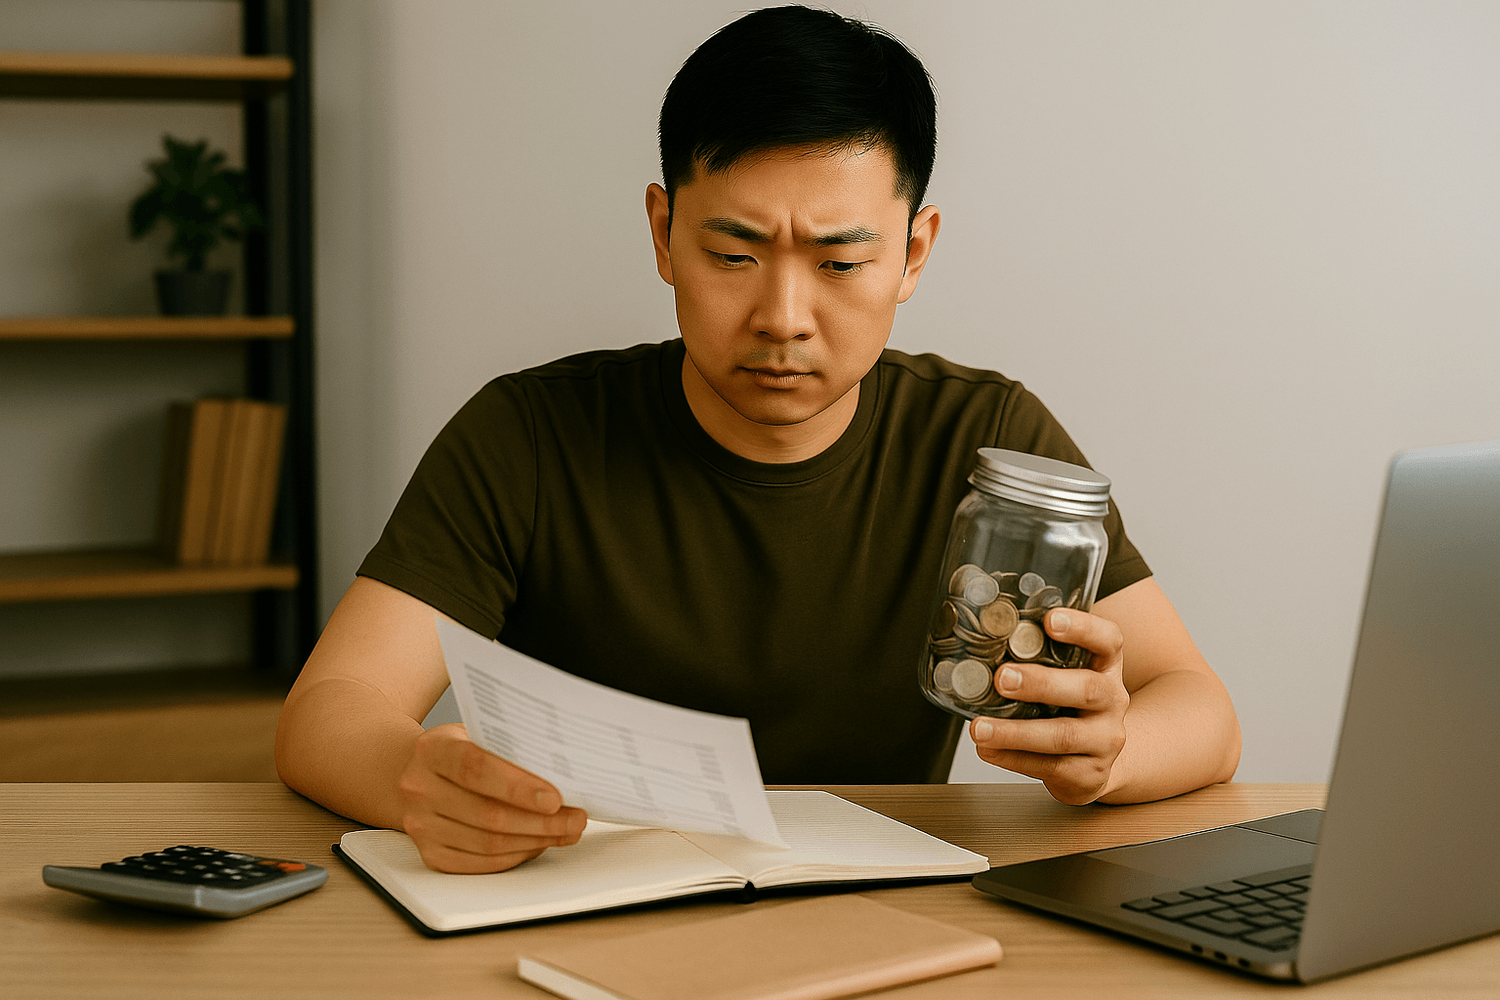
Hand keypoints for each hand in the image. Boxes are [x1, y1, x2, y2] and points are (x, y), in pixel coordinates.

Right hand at [396, 723, 586, 872]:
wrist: (420, 771)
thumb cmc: (462, 750)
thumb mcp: (479, 734)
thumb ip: (510, 748)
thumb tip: (564, 774)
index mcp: (431, 749)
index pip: (475, 768)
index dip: (517, 786)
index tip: (555, 798)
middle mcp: (418, 788)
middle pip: (487, 814)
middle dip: (541, 821)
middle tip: (576, 818)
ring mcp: (420, 825)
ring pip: (487, 843)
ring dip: (534, 840)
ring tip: (566, 831)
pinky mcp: (430, 854)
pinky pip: (480, 863)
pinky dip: (516, 855)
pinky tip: (539, 843)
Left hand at [969, 607, 1128, 804]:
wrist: (1093, 762)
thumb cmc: (1067, 707)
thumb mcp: (1064, 677)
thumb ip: (1036, 657)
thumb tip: (979, 638)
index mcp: (1106, 667)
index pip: (1108, 640)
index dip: (1083, 627)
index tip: (1050, 619)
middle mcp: (1113, 701)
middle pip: (1088, 689)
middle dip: (1041, 683)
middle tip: (1002, 678)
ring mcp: (1105, 740)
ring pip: (1063, 736)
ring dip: (1015, 732)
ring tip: (980, 727)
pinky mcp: (1090, 774)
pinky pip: (1050, 766)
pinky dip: (1013, 758)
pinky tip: (989, 750)